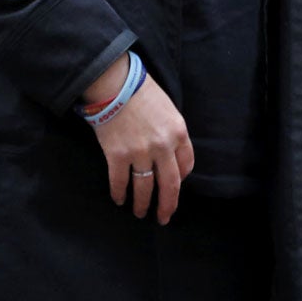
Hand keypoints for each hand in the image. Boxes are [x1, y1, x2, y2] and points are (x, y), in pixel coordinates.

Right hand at [89, 66, 193, 223]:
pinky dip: (119, 194)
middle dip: (168, 205)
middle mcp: (163, 147)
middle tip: (164, 218)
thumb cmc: (141, 90)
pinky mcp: (117, 156)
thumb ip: (171, 132)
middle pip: (170, 184)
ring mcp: (140, 153)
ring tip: (140, 213)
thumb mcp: (168, 108)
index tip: (174, 187)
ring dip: (142, 204)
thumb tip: (168, 154)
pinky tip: (119, 200)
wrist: (114, 82)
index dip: (181, 180)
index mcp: (178, 133)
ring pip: (144, 188)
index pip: (186, 165)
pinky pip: (119, 182)